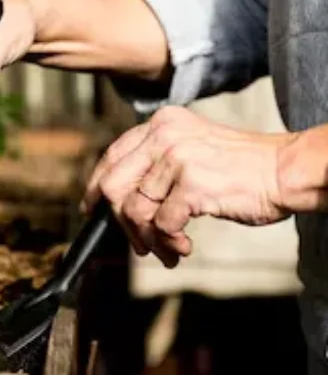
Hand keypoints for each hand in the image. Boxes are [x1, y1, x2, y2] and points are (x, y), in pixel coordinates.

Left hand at [82, 106, 294, 267]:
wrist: (283, 170)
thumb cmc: (242, 167)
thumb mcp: (192, 148)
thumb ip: (157, 163)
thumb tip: (121, 200)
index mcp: (161, 123)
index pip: (112, 155)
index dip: (95, 186)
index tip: (91, 209)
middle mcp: (163, 135)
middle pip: (113, 185)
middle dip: (120, 222)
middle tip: (138, 243)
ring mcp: (176, 159)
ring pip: (134, 211)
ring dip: (148, 240)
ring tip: (167, 250)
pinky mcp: (191, 184)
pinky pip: (161, 225)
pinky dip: (168, 243)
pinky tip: (184, 247)